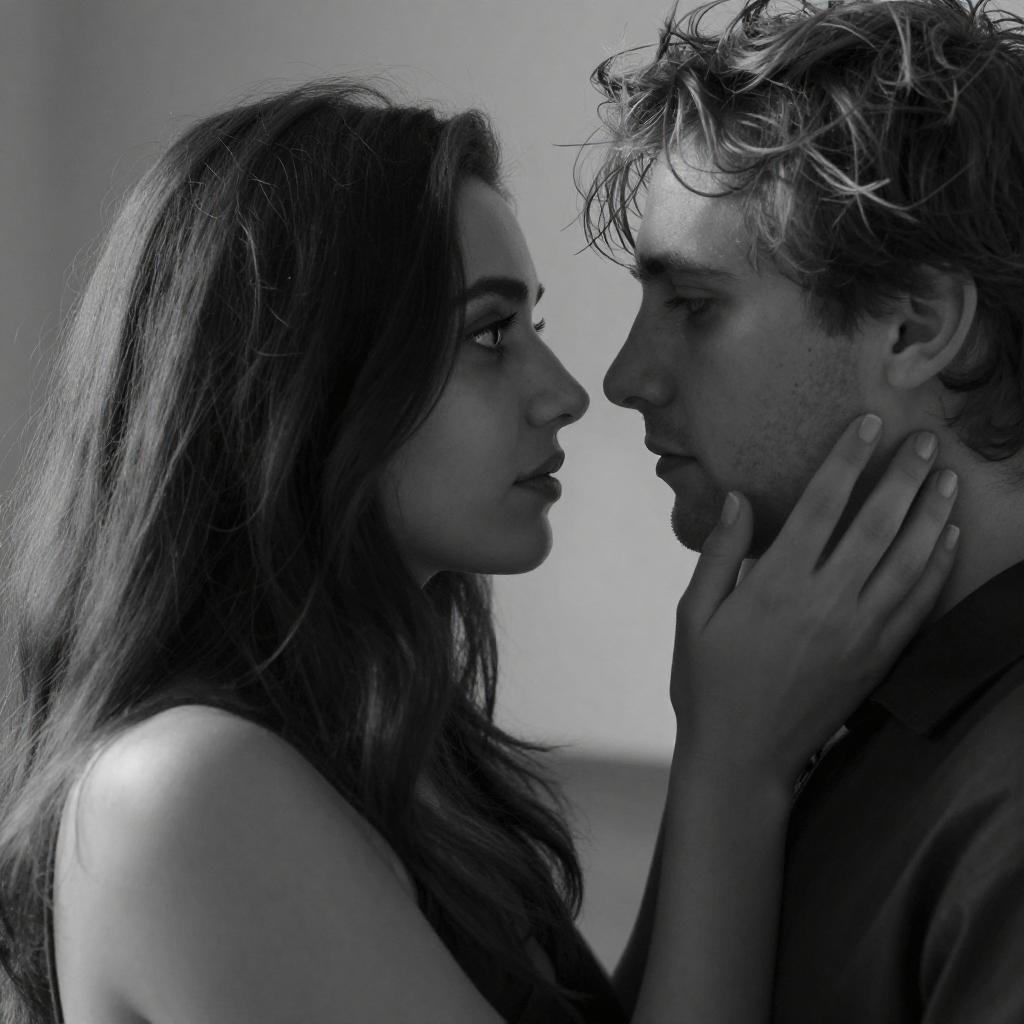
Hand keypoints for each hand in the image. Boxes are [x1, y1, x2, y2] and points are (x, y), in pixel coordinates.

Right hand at [671, 415, 958, 784]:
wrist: (744, 758)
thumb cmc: (707, 684)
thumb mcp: (694, 615)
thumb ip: (720, 554)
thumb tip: (739, 499)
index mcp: (776, 587)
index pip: (822, 506)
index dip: (847, 460)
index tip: (868, 425)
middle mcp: (826, 604)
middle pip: (878, 525)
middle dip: (904, 476)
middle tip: (925, 440)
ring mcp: (859, 634)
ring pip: (910, 561)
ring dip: (932, 514)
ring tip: (947, 477)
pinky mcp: (876, 659)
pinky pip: (918, 606)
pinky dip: (939, 568)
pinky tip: (949, 539)